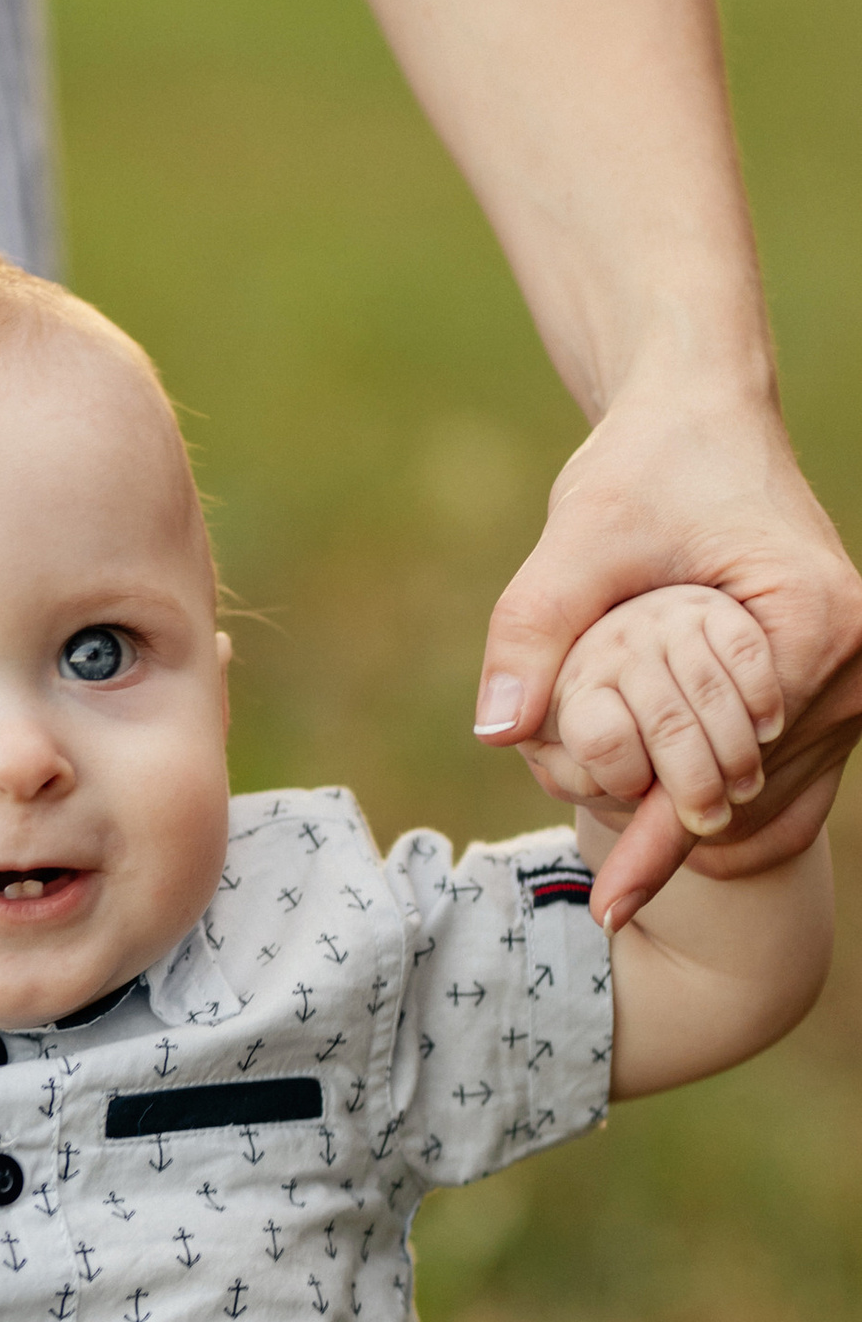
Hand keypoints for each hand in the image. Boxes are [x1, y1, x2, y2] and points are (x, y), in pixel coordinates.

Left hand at [475, 379, 861, 931]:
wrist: (700, 418)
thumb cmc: (643, 466)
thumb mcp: (576, 539)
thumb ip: (534, 629)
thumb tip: (496, 729)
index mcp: (813, 622)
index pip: (730, 764)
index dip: (659, 834)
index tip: (609, 903)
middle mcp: (857, 660)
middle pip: (753, 794)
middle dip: (669, 824)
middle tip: (595, 872)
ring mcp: (859, 678)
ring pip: (770, 797)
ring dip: (695, 816)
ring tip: (615, 844)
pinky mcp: (838, 686)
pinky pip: (782, 778)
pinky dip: (720, 799)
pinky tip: (655, 821)